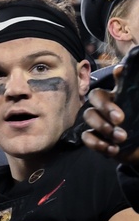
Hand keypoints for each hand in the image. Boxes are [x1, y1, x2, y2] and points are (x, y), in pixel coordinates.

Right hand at [83, 48, 138, 163]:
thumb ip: (137, 93)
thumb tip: (123, 71)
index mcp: (121, 96)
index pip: (116, 80)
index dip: (116, 76)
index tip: (120, 71)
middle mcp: (107, 106)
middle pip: (95, 97)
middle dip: (105, 107)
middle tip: (120, 120)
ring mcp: (99, 122)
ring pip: (89, 116)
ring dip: (103, 127)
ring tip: (121, 138)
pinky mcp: (95, 138)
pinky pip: (87, 137)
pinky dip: (98, 144)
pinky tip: (113, 149)